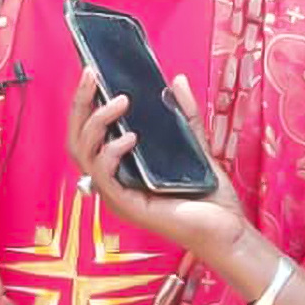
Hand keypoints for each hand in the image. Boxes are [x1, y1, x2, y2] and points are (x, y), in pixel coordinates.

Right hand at [68, 68, 246, 258]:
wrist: (227, 228)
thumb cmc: (209, 196)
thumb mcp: (195, 145)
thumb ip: (184, 114)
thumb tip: (177, 80)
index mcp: (122, 166)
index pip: (89, 133)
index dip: (85, 103)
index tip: (93, 75)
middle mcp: (113, 180)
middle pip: (77, 140)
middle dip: (80, 104)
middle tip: (92, 77)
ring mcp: (117, 195)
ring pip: (84, 155)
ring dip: (97, 122)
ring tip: (121, 102)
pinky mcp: (127, 206)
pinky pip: (104, 177)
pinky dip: (111, 153)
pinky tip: (130, 137)